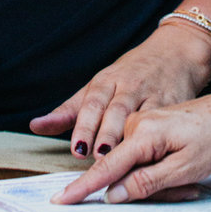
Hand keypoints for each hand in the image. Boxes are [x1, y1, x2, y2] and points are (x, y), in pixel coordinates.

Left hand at [30, 24, 210, 159]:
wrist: (175, 53)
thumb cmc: (129, 74)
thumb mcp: (99, 86)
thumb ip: (69, 110)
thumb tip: (35, 125)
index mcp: (108, 79)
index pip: (93, 102)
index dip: (85, 126)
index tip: (77, 149)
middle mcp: (130, 85)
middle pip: (116, 109)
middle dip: (106, 132)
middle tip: (97, 156)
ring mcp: (153, 93)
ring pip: (141, 115)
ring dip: (130, 137)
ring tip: (121, 158)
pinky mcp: (175, 103)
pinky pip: (166, 121)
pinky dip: (159, 137)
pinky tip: (154, 155)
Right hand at [52, 85, 210, 204]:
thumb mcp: (185, 168)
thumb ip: (147, 182)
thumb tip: (113, 195)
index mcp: (143, 132)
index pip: (107, 165)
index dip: (84, 186)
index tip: (60, 199)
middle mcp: (136, 123)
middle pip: (122, 170)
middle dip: (145, 188)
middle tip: (186, 189)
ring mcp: (140, 122)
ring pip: (133, 166)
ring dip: (156, 180)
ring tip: (188, 179)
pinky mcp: (147, 126)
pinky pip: (142, 157)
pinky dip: (158, 170)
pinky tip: (182, 169)